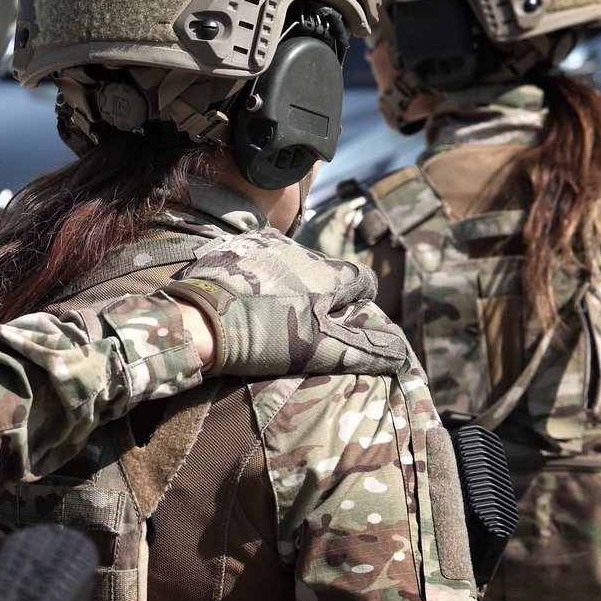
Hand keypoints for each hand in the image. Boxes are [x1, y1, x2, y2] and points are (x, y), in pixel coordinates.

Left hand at [162, 228, 407, 376]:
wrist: (198, 323)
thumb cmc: (264, 338)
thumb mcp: (321, 350)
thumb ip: (365, 350)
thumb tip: (403, 356)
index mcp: (328, 271)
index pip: (362, 283)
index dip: (358, 307)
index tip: (342, 328)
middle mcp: (302, 248)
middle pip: (327, 273)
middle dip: (322, 297)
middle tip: (303, 327)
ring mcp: (265, 243)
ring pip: (293, 264)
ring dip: (291, 285)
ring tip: (272, 315)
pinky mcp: (235, 246)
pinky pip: (260, 259)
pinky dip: (261, 277)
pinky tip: (247, 300)